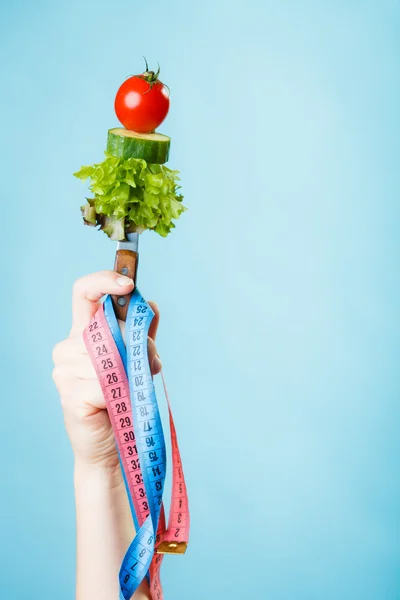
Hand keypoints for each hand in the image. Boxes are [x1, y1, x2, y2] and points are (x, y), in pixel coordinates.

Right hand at [52, 271, 161, 470]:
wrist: (117, 442)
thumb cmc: (125, 397)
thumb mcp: (139, 359)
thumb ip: (142, 333)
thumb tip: (151, 305)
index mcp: (83, 332)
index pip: (83, 292)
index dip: (103, 280)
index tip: (128, 284)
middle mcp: (68, 347)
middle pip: (106, 325)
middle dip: (137, 342)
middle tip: (152, 361)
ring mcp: (65, 371)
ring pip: (109, 356)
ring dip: (134, 371)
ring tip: (135, 388)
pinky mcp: (69, 395)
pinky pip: (105, 384)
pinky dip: (122, 393)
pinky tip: (118, 404)